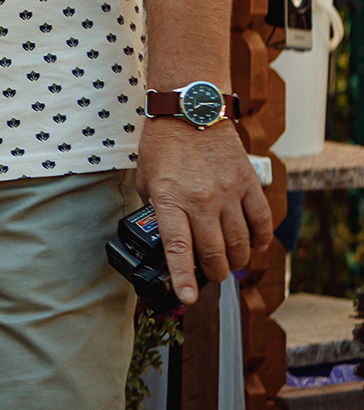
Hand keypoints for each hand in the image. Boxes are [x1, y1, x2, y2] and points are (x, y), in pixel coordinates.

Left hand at [137, 116, 271, 304]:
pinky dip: (261, 240)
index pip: (178, 248)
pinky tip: (254, 245)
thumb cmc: (163, 147)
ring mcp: (228, 192)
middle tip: (210, 276)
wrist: (191, 112)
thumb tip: (164, 239)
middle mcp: (201, 200)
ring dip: (236, 260)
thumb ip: (156, 209)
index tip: (188, 298)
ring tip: (229, 263)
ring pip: (240, 243)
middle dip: (213, 273)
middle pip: (215, 253)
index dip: (184, 277)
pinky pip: (262, 222)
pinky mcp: (249, 184)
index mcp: (169, 200)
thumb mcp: (146, 180)